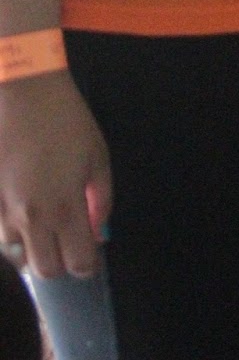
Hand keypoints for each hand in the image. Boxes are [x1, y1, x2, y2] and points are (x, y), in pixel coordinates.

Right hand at [0, 72, 110, 278]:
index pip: (77, 263)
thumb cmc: (65, 120)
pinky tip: (22, 207)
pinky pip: (0, 233)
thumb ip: (100, 198)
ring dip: (32, 246)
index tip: (89, 254)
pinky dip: (12, 230)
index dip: (87, 265)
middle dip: (59, 263)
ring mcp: (3, 212)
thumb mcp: (97, 155)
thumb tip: (97, 229)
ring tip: (42, 220)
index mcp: (64, 207)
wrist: (23, 94)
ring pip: (17, 255)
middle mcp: (32, 218)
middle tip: (66, 240)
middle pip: (44, 271)